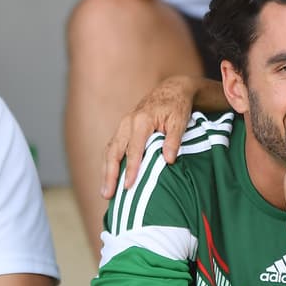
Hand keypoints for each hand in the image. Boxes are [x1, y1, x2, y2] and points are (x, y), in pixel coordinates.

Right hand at [101, 76, 200, 197]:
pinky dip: (108, 164)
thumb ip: (174, 140)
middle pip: (114, 152)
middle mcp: (128, 122)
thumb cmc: (177, 107)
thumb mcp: (180, 121)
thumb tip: (169, 160)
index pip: (134, 149)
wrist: (171, 90)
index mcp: (142, 120)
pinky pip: (112, 148)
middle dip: (110, 174)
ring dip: (106, 172)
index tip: (128, 185)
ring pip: (110, 151)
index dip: (131, 168)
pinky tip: (108, 180)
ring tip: (105, 193)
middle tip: (108, 195)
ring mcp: (123, 126)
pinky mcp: (122, 130)